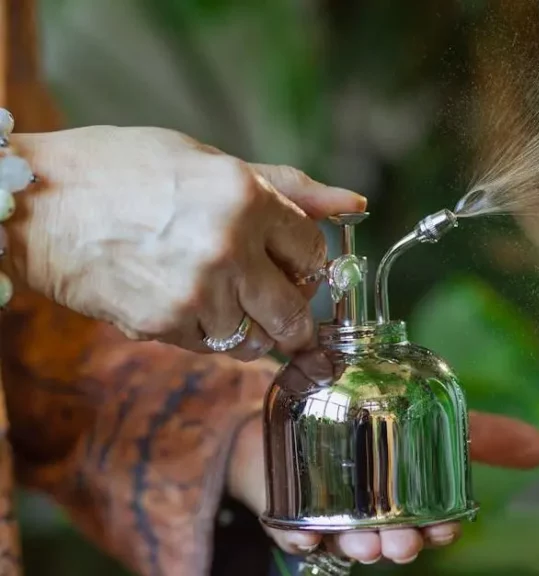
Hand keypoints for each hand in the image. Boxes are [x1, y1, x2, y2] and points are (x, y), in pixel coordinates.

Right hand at [8, 126, 363, 359]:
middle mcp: (229, 250)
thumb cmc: (117, 170)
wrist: (33, 205)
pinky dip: (210, 334)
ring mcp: (197, 294)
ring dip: (251, 325)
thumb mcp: (206, 160)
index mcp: (246, 199)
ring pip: (258, 340)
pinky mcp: (165, 327)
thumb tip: (354, 204)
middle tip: (274, 294)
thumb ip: (287, 187)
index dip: (305, 259)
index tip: (290, 259)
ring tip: (221, 295)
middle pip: (298, 313)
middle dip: (293, 309)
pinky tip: (186, 301)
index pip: (314, 252)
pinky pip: (214, 348)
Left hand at [228, 411, 538, 564]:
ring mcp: (329, 515)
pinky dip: (298, 535)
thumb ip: (485, 434)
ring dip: (356, 545)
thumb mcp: (435, 417)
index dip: (438, 532)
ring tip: (362, 539)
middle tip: (405, 540)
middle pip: (389, 540)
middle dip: (400, 545)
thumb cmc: (379, 416)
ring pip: (345, 542)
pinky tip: (305, 533)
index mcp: (408, 502)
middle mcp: (371, 516)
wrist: (308, 396)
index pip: (430, 527)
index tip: (444, 529)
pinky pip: (292, 531)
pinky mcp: (288, 508)